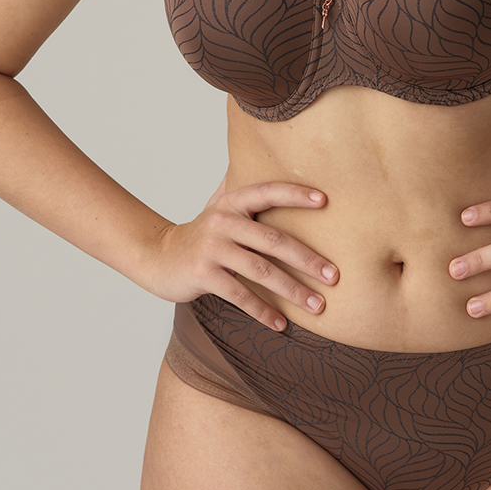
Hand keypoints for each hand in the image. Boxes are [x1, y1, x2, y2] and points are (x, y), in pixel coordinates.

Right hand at [145, 181, 337, 330]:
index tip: (325, 201)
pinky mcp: (202, 274)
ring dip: (292, 290)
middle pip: (273, 240)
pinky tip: (281, 324)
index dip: (295, 194)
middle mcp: (223, 221)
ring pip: (261, 270)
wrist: (156, 256)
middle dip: (307, 259)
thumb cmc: (201, 234)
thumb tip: (276, 164)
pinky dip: (263, 311)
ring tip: (317, 305)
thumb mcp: (220, 208)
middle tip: (334, 276)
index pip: (267, 192)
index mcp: (232, 203)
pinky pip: (239, 295)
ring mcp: (212, 248)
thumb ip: (245, 194)